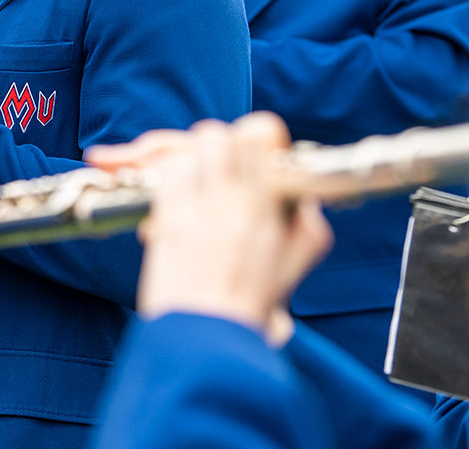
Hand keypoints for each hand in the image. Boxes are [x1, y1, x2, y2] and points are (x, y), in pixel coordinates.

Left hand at [88, 113, 331, 337]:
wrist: (207, 338)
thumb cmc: (249, 306)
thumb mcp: (294, 264)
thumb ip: (305, 224)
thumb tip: (301, 199)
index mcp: (267, 205)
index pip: (261, 131)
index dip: (257, 136)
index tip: (254, 152)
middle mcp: (230, 198)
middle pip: (215, 134)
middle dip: (214, 147)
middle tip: (218, 169)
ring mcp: (194, 205)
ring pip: (183, 151)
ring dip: (186, 164)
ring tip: (195, 188)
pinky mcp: (164, 216)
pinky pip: (163, 176)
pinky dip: (167, 182)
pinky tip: (176, 204)